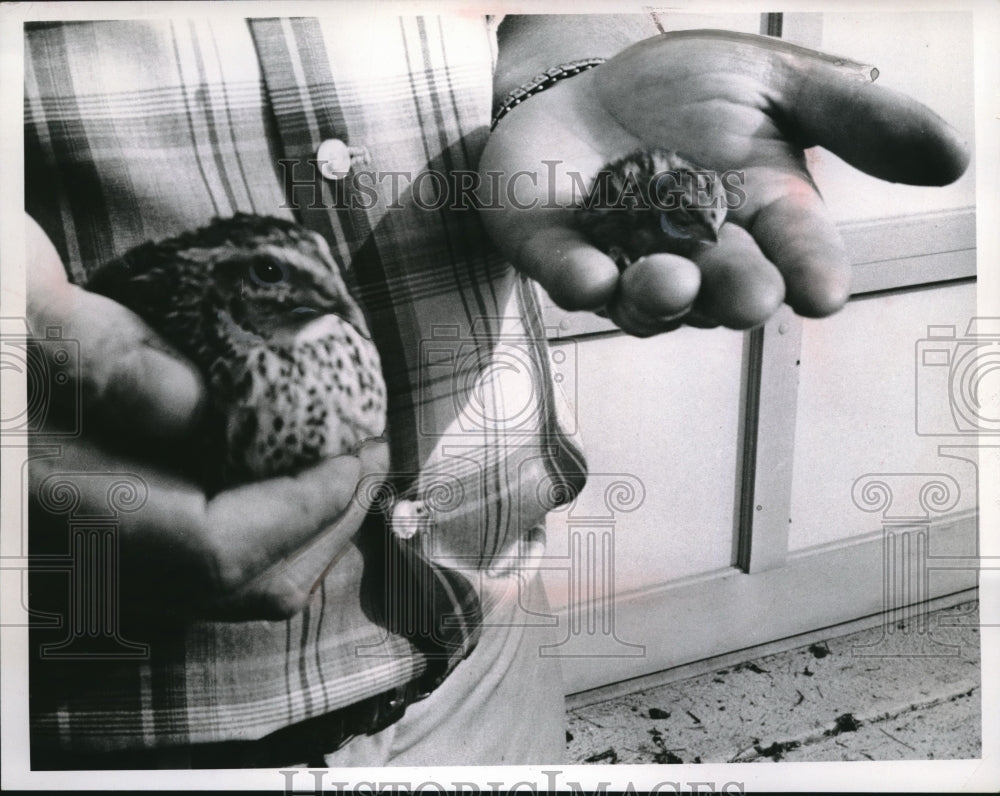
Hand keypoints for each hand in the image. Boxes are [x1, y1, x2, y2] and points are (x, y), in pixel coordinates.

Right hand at [26, 215, 389, 620]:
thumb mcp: (24, 317)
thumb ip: (115, 359)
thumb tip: (208, 407)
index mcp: (65, 508)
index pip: (218, 549)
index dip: (305, 506)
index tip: (356, 450)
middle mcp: (82, 562)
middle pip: (240, 588)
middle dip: (328, 524)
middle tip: (370, 457)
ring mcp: (93, 569)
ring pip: (229, 594)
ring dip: (304, 535)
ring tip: (342, 472)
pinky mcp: (104, 559)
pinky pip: (207, 577)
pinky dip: (263, 537)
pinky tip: (279, 485)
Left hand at [479, 30, 969, 335]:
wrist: (597, 83)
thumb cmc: (692, 92)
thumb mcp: (778, 84)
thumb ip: (853, 117)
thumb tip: (952, 156)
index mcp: (762, 221)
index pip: (797, 252)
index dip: (812, 271)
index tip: (825, 293)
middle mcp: (700, 255)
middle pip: (725, 288)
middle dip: (736, 292)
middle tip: (750, 293)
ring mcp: (626, 262)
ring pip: (647, 299)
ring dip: (659, 297)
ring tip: (670, 281)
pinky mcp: (560, 253)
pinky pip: (569, 276)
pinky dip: (578, 281)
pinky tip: (586, 278)